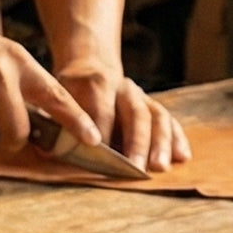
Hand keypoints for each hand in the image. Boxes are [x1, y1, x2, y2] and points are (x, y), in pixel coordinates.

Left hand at [56, 64, 191, 172]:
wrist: (90, 65)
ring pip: (156, 115)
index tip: (101, 155)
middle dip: (136, 142)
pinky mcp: (154, 104)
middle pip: (134, 113)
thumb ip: (56, 121)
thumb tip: (50, 148)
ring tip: (160, 166)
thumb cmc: (69, 92)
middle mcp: (122, 86)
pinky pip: (170, 119)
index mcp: (93, 83)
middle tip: (136, 167)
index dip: (102, 132)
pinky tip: (183, 156)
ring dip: (160, 143)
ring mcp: (141, 95)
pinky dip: (177, 138)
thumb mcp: (57, 97)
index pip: (100, 109)